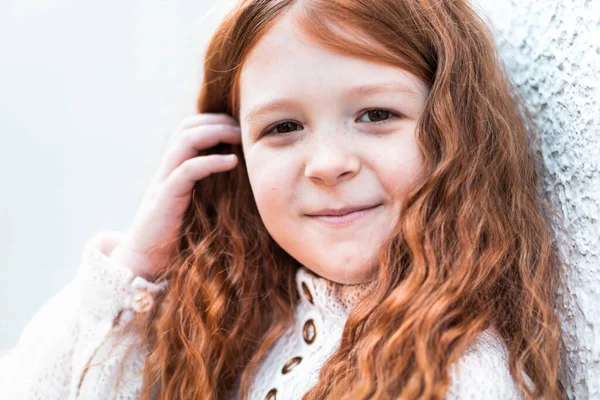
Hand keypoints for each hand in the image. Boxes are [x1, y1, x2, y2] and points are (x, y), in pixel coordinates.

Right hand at [109, 113, 241, 280]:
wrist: (144, 264)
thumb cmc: (176, 239)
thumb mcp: (198, 208)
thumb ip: (211, 190)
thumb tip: (245, 183)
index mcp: (173, 170)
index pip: (189, 129)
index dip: (214, 121)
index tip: (242, 127)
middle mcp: (166, 170)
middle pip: (186, 127)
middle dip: (216, 121)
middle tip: (244, 127)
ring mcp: (164, 182)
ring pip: (184, 141)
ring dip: (215, 133)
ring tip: (240, 137)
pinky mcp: (165, 199)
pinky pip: (187, 170)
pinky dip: (210, 162)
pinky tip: (232, 162)